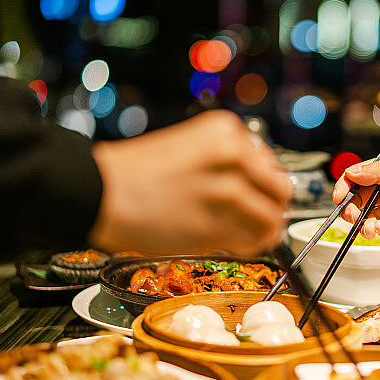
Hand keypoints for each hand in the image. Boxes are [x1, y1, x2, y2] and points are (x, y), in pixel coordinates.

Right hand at [89, 110, 290, 256]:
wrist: (99, 191)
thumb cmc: (138, 174)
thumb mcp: (191, 149)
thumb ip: (228, 164)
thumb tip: (259, 190)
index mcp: (227, 132)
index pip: (271, 165)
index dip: (265, 188)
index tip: (257, 199)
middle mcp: (233, 155)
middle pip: (280, 191)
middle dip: (272, 210)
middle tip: (258, 222)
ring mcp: (228, 189)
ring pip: (271, 219)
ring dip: (262, 233)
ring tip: (242, 237)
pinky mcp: (218, 223)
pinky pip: (252, 241)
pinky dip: (247, 247)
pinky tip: (229, 244)